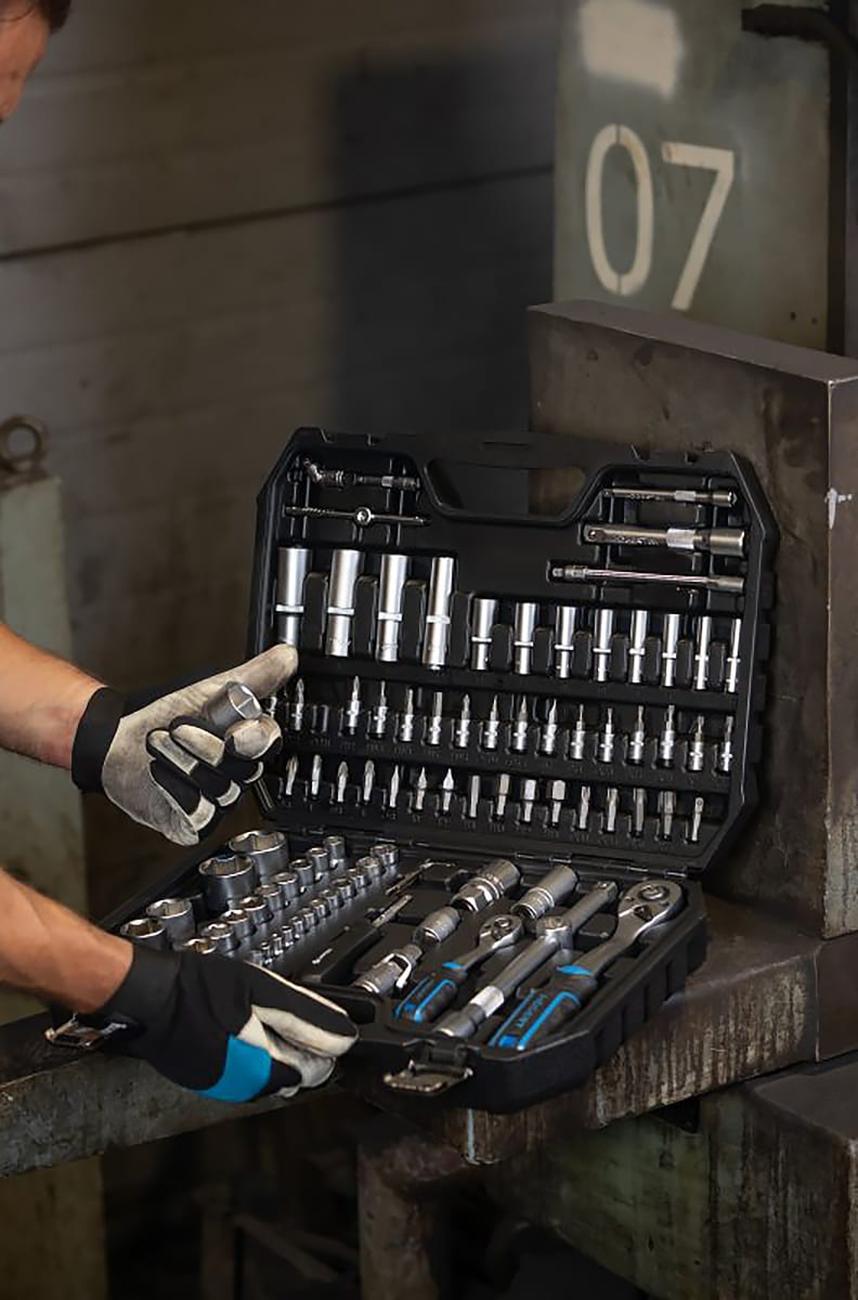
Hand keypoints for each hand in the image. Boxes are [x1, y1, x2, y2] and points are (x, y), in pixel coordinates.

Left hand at [71, 646, 295, 845]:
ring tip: (159, 742)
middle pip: (241, 769)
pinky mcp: (195, 823)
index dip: (254, 739)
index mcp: (248, 744)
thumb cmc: (166, 718)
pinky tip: (157, 770)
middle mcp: (238, 775)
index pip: (269, 744)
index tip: (234, 732)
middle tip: (178, 727)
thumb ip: (254, 676)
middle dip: (204, 744)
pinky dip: (173, 786)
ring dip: (182, 761)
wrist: (119, 744)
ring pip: (218, 789)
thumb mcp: (211, 690)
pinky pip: (197, 812)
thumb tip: (288, 656)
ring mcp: (218, 802)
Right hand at [96, 946, 356, 1100]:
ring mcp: (226, 1086)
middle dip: (306, 1051)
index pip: (317, 1070)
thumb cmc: (200, 989)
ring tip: (270, 1019)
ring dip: (282, 1053)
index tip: (330, 1027)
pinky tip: (249, 1030)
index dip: (328, 1046)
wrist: (149, 999)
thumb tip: (344, 1036)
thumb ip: (306, 1016)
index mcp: (262, 1068)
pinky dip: (257, 1056)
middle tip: (298, 1018)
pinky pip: (248, 1075)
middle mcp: (246, 1087)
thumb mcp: (261, 990)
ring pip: (273, 1076)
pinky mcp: (211, 1081)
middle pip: (297, 1076)